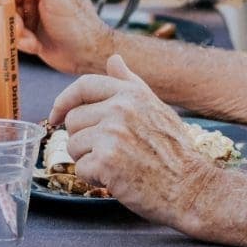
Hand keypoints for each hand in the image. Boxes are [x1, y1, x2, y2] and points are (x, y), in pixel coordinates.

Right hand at [0, 0, 115, 74]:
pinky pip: (13, 32)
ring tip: (29, 38)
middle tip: (18, 26)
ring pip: (7, 15)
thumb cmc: (77, 22)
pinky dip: (20, 40)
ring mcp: (32, 11)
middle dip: (7, 13)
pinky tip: (35, 45)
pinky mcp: (31, 30)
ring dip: (15, 29)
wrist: (87, 55)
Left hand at [46, 55, 234, 233]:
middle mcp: (120, 109)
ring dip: (88, 160)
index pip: (83, 85)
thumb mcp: (157, 108)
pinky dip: (94, 179)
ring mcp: (112, 135)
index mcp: (131, 94)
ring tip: (117, 165)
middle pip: (73, 119)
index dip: (64, 100)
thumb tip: (113, 58)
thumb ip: (131, 84)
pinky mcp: (106, 161)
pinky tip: (117, 179)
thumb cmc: (174, 152)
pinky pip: (81, 169)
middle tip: (110, 152)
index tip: (55, 114)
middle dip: (84, 139)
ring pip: (73, 145)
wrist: (190, 188)